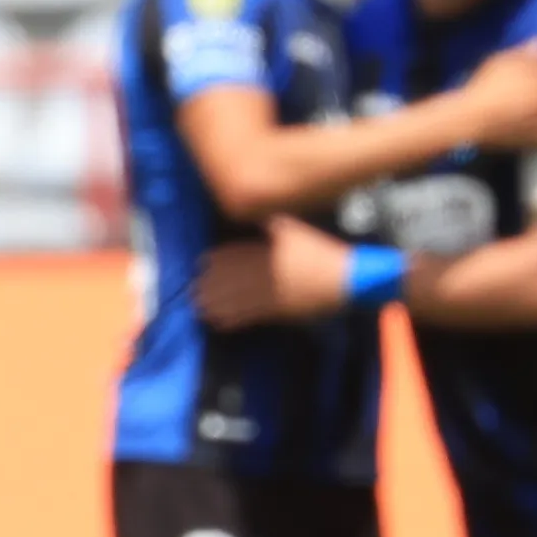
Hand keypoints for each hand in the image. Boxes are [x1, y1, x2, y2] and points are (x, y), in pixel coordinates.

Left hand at [195, 220, 351, 327]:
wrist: (343, 278)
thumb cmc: (318, 251)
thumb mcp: (293, 228)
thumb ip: (271, 223)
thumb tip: (254, 213)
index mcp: (262, 252)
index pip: (229, 257)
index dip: (212, 262)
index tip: (200, 265)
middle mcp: (259, 274)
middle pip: (225, 281)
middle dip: (207, 287)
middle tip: (192, 292)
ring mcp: (266, 295)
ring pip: (232, 301)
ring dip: (213, 305)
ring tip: (198, 309)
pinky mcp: (275, 312)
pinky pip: (247, 318)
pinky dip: (231, 321)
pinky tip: (218, 324)